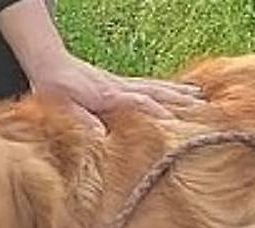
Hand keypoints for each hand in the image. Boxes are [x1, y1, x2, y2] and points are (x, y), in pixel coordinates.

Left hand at [28, 52, 203, 120]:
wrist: (49, 63)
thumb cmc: (54, 88)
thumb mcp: (64, 108)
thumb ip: (83, 120)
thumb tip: (101, 137)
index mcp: (109, 96)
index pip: (141, 104)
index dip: (160, 114)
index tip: (179, 125)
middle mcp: (120, 88)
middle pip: (157, 93)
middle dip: (181, 102)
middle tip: (205, 109)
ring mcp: (121, 84)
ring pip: (156, 87)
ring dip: (179, 93)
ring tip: (202, 98)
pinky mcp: (119, 84)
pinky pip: (149, 85)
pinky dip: (167, 88)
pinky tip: (178, 91)